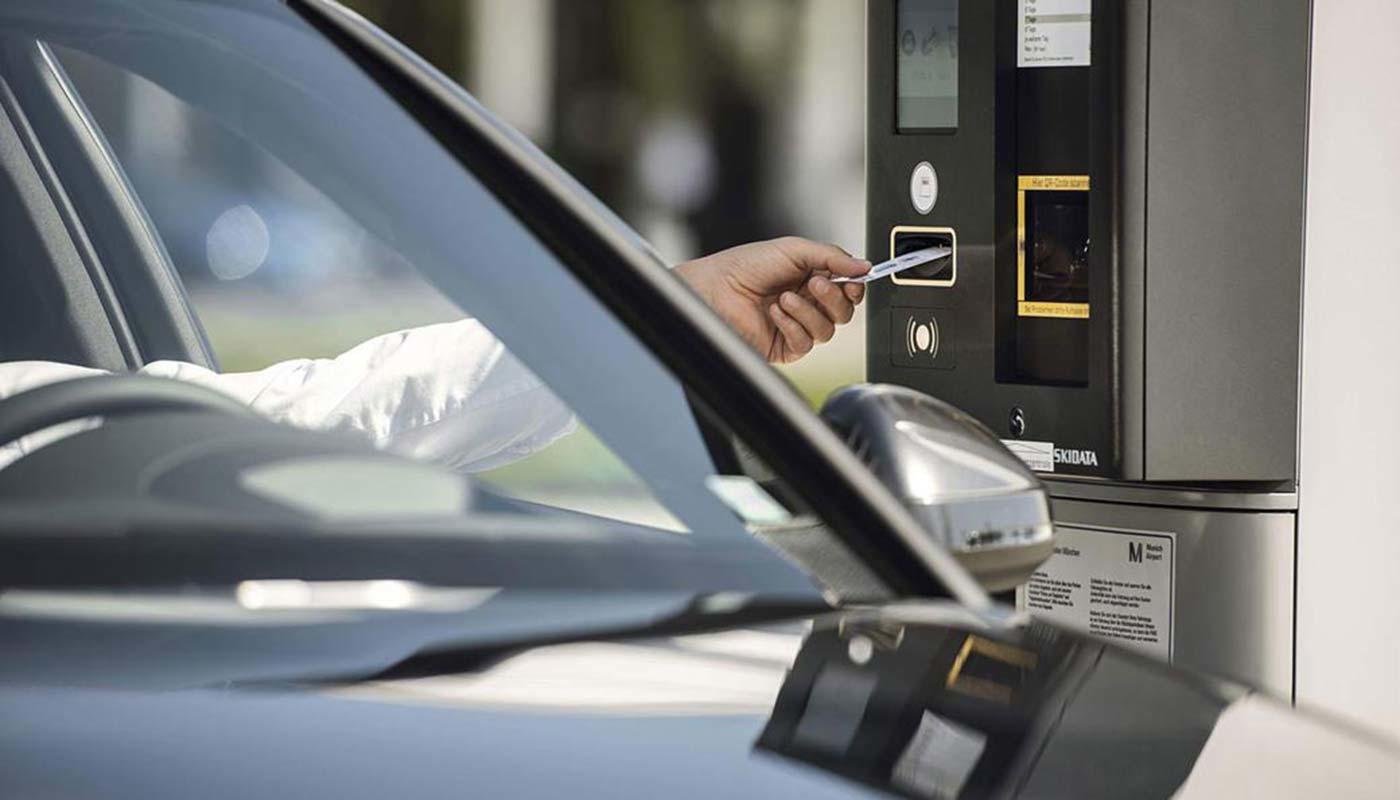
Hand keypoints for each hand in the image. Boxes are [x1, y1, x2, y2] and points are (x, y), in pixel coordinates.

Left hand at [674, 237, 869, 363]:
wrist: (715, 289)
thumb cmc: (745, 266)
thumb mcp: (794, 249)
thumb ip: (833, 256)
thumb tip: (865, 265)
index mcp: (812, 278)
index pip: (848, 288)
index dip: (854, 286)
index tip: (852, 279)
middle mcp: (807, 303)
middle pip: (844, 312)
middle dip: (833, 298)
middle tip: (815, 284)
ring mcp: (796, 326)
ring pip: (828, 330)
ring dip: (808, 312)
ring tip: (784, 298)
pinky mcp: (784, 346)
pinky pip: (805, 343)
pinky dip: (793, 326)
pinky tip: (775, 314)